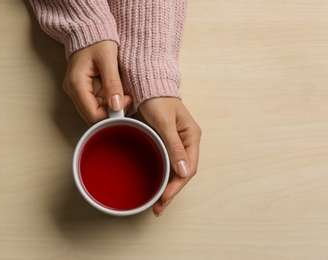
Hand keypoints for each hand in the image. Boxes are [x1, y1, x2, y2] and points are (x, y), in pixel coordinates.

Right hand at [63, 41, 131, 124]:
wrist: (89, 29)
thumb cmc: (97, 40)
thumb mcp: (108, 59)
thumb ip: (112, 83)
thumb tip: (116, 106)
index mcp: (76, 84)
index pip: (93, 114)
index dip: (111, 114)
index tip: (126, 101)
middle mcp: (74, 91)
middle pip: (93, 116)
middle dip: (112, 111)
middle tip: (127, 97)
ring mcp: (78, 91)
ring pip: (96, 111)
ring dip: (112, 106)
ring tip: (124, 92)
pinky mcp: (84, 90)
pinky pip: (98, 103)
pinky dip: (109, 100)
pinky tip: (117, 91)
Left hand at [136, 98, 200, 216]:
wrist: (146, 86)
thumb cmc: (157, 100)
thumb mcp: (165, 123)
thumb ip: (174, 146)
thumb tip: (184, 171)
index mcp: (192, 136)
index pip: (189, 167)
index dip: (177, 185)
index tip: (164, 197)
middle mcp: (186, 142)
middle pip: (182, 173)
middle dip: (172, 191)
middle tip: (158, 207)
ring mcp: (175, 144)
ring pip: (174, 171)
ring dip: (167, 187)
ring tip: (157, 203)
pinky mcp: (164, 143)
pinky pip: (165, 163)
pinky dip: (161, 176)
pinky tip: (155, 186)